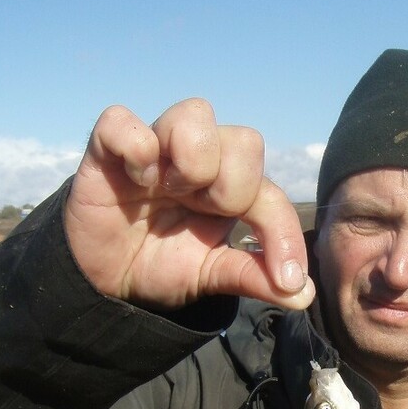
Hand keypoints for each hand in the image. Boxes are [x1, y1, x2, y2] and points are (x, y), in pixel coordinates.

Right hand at [65, 99, 314, 309]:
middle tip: (204, 212)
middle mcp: (199, 158)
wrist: (106, 279)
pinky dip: (135, 147)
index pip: (272, 193)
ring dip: (192, 161)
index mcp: (230, 187)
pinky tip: (136, 180)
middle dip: (234, 188)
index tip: (285, 278)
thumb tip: (302, 294)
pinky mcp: (108, 147)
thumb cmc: (161, 264)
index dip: (284, 234)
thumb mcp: (210, 275)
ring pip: (195, 114)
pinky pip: (122, 120)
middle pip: (247, 141)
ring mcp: (156, 148)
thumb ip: (252, 277)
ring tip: (168, 191)